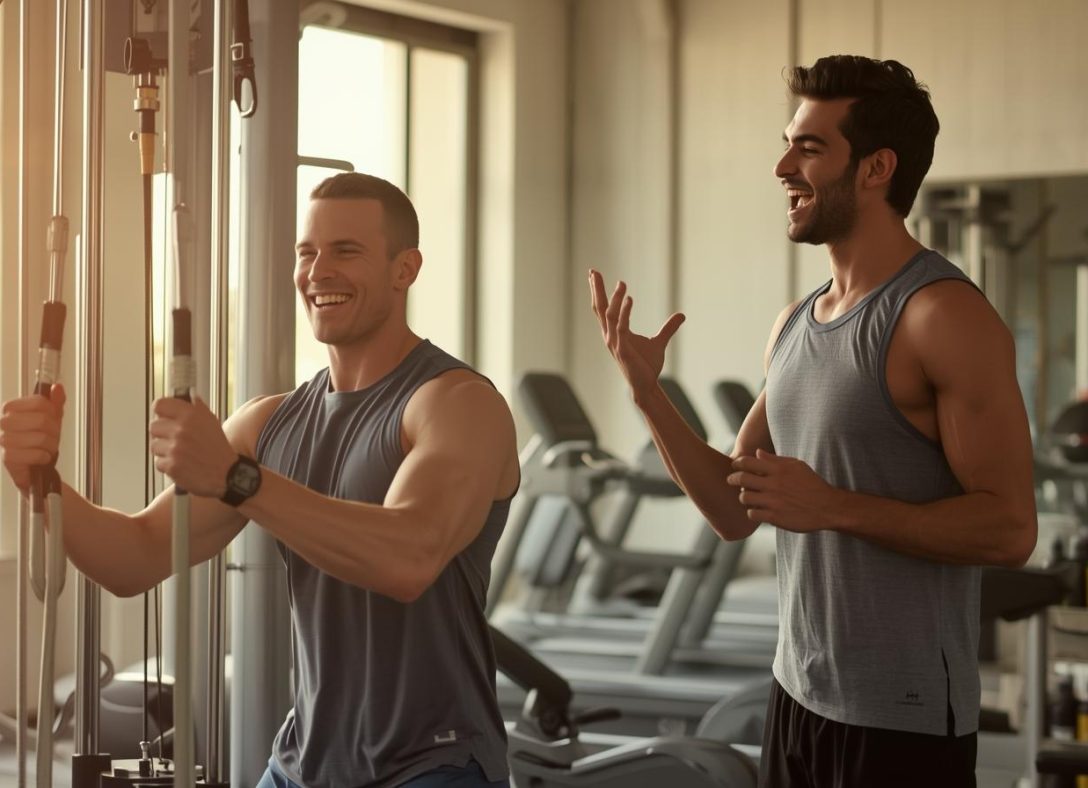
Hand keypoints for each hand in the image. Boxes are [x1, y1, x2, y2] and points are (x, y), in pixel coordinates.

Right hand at [0, 384, 65, 493]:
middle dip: (54, 431)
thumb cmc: (39, 440)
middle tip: (51, 437)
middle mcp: (2, 422)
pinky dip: (44, 457)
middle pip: (42, 420)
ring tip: (46, 448)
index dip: (53, 412)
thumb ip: (55, 401)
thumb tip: (57, 387)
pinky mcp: (7, 457)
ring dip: (51, 446)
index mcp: (10, 408)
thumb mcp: (51, 417)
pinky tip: (40, 457)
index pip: (39, 402)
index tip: (52, 418)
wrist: (33, 466)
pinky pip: (36, 454)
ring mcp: (2, 440)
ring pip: (41, 438)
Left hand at [149, 396, 234, 498]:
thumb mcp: (211, 421)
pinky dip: (168, 465)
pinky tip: (181, 463)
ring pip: (154, 446)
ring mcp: (175, 449)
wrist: (227, 473)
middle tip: (174, 439)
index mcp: (190, 416)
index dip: (161, 411)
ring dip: (164, 450)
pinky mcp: (171, 466)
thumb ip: (196, 408)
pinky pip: (159, 463)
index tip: (164, 416)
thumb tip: (187, 397)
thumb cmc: (218, 448)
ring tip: (179, 453)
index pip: (160, 405)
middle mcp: (181, 430)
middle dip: (162, 433)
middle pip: (153, 426)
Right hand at [588, 269, 684, 395]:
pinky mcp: (623, 350)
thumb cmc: (647, 365)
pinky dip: (625, 313)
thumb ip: (668, 328)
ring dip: (615, 298)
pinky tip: (630, 299)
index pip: (602, 308)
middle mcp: (610, 336)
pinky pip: (621, 327)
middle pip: (599, 308)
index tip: (593, 274)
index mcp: (614, 332)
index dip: (597, 291)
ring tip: (622, 283)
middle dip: (596, 289)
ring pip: (610, 316)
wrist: (646, 385)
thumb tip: (682, 315)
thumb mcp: (659, 342)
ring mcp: (615, 343)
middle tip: (592, 271)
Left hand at [726, 448, 839, 531]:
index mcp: (778, 469)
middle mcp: (774, 484)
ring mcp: (773, 501)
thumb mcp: (797, 466)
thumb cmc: (812, 484)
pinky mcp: (775, 517)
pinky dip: (751, 512)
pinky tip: (757, 511)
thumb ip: (775, 460)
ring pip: (744, 497)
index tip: (735, 466)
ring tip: (748, 497)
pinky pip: (752, 514)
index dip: (737, 463)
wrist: (828, 507)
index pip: (748, 462)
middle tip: (731, 480)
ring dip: (743, 496)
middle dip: (732, 479)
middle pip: (741, 478)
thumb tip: (757, 452)